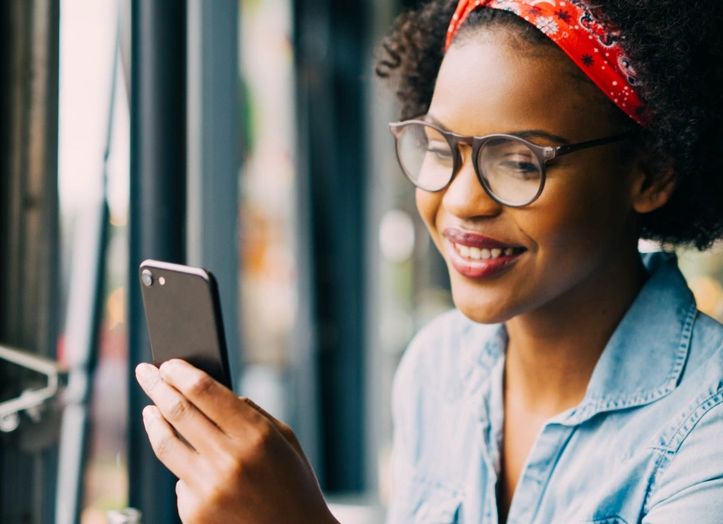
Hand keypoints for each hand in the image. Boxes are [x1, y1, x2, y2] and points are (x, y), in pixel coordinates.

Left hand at [135, 359, 337, 523]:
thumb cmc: (294, 486)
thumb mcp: (285, 441)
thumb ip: (252, 414)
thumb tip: (214, 393)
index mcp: (256, 435)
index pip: (204, 391)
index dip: (181, 372)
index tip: (167, 363)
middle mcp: (229, 460)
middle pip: (178, 411)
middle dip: (156, 386)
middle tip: (145, 372)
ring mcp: (208, 490)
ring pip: (166, 444)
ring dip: (153, 421)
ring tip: (149, 409)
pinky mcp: (194, 514)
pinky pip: (180, 480)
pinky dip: (184, 468)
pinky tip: (192, 464)